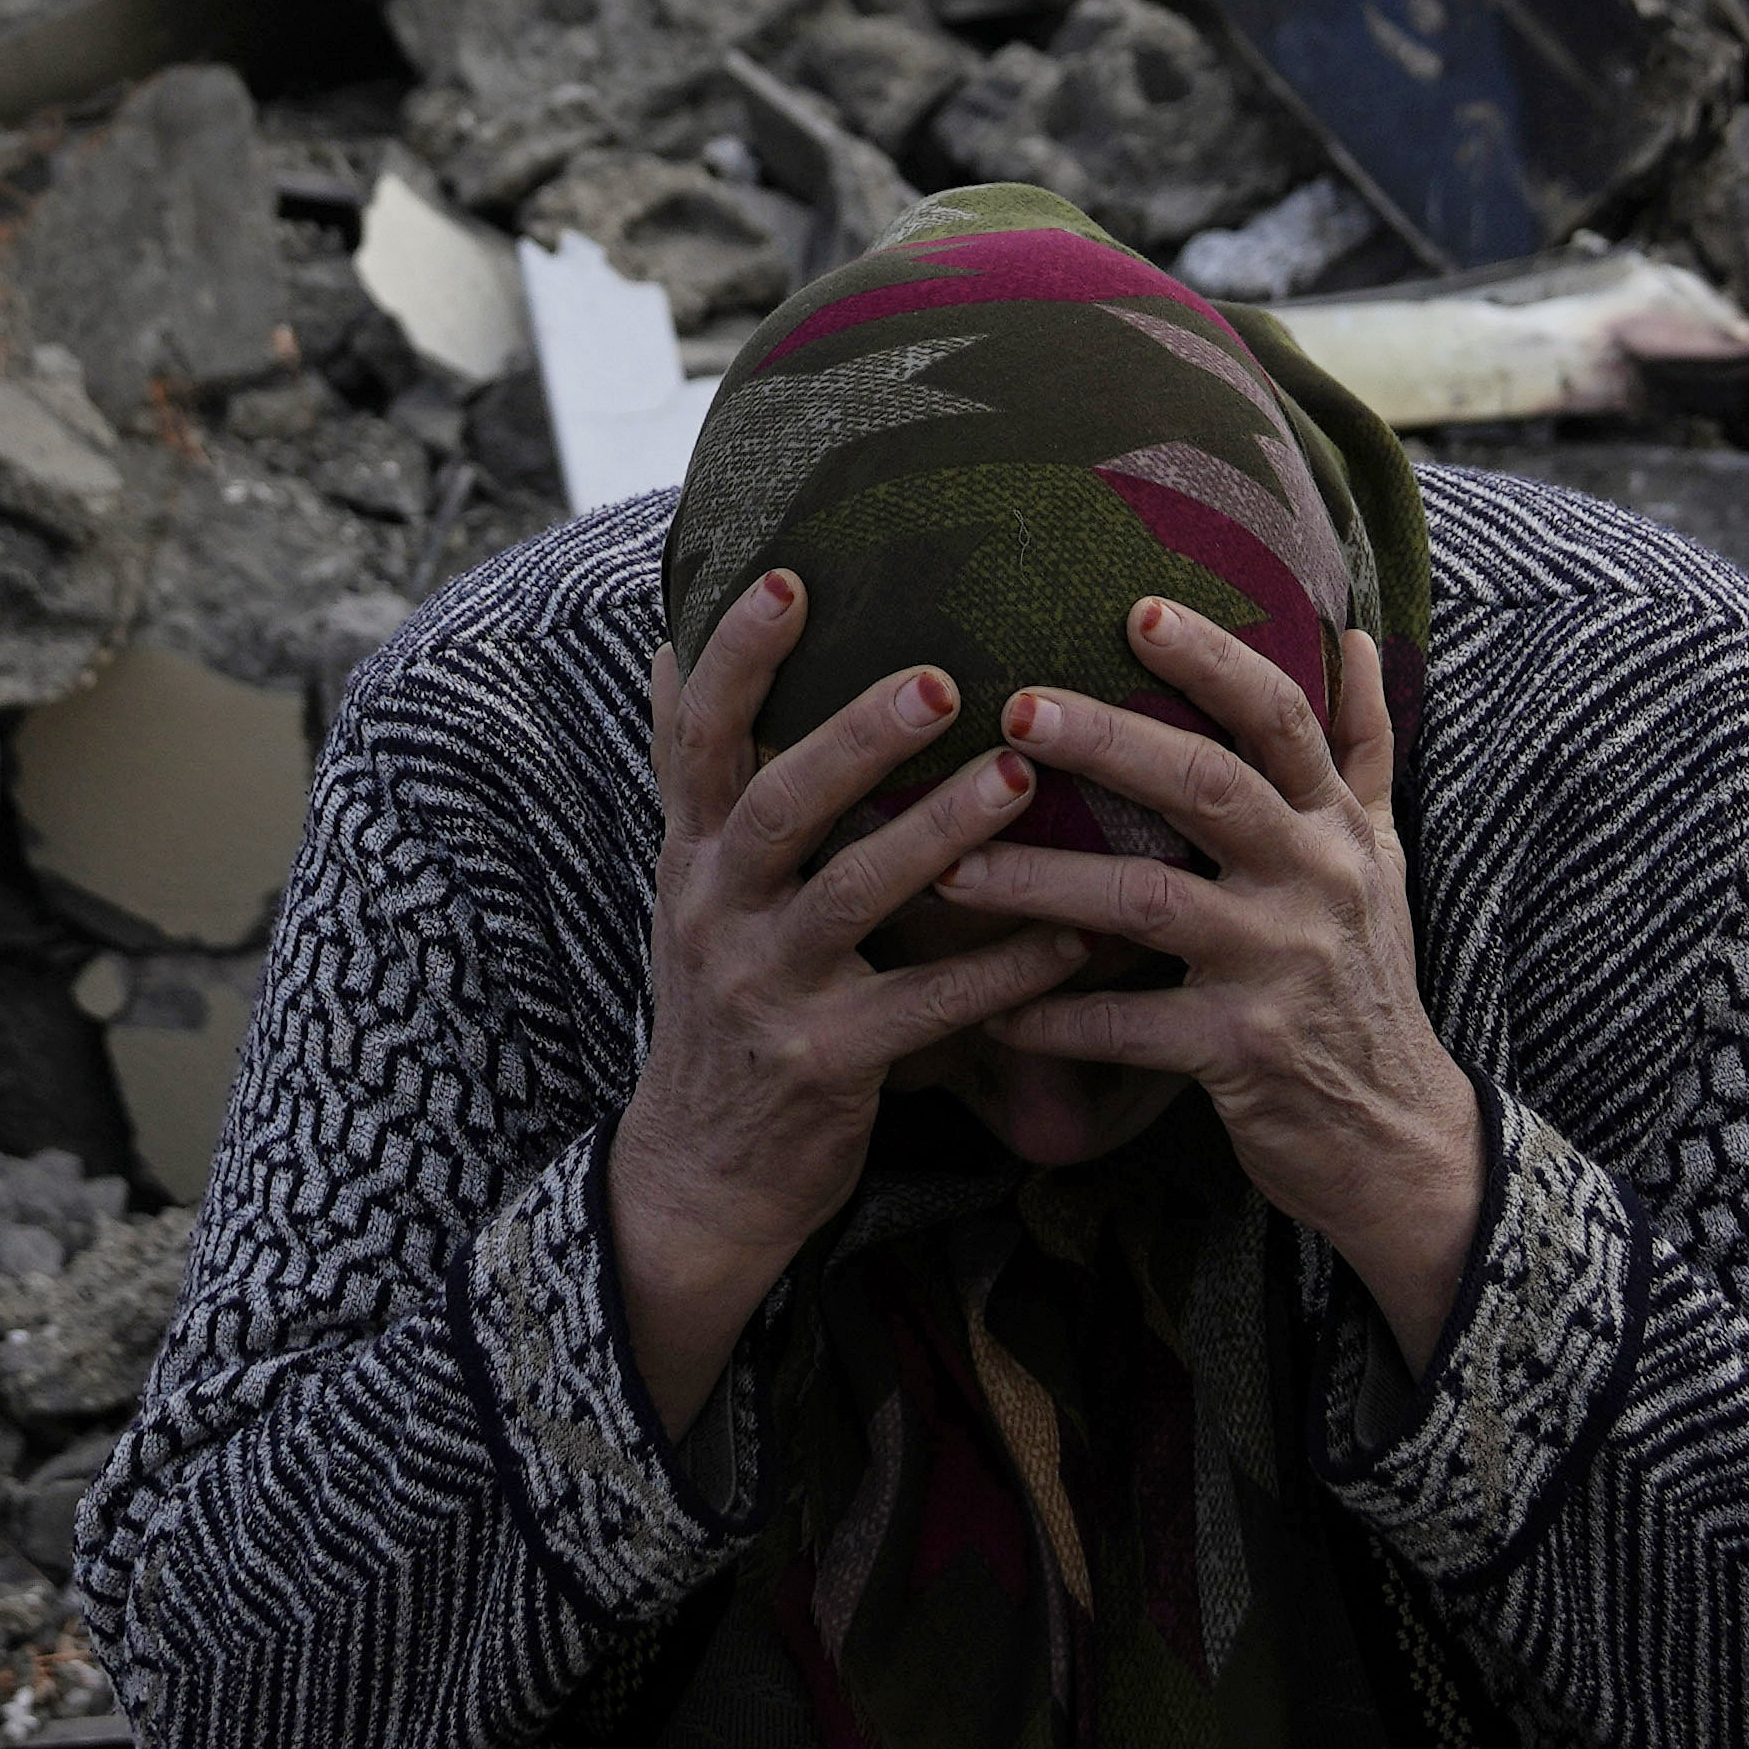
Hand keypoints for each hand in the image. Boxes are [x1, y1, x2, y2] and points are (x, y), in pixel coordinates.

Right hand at [609, 572, 1077, 1440]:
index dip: (733, 658)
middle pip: (774, 805)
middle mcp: (715, 911)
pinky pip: (922, 1010)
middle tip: (940, 678)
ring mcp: (765, 991)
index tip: (787, 576)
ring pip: (851, 898)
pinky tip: (1072, 940)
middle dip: (851, 739)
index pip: (696, 738)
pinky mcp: (823, 1067)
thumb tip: (675, 640)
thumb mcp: (694, 886)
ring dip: (939, 835)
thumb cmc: (727, 998)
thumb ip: (703, 781)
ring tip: (1021, 781)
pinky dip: (998, 972)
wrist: (701, 1172)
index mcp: (693, 855)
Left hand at [947, 599, 1493, 1377]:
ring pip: (1148, 904)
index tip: (1139, 608)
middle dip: (1110, 741)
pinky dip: (1055, 1018)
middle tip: (1014, 709)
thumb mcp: (1380, 856)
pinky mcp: (1242, 1052)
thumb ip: (1363, 746)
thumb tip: (1350, 632)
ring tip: (953, 867)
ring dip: (1044, 883)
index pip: (1281, 719)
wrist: (1397, 1135)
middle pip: (1209, 787)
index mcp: (1336, 825)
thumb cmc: (1366, 978)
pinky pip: (1129, 1026)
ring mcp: (1280, 966)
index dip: (1216, 659)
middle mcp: (1315, 880)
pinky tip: (988, 1011)